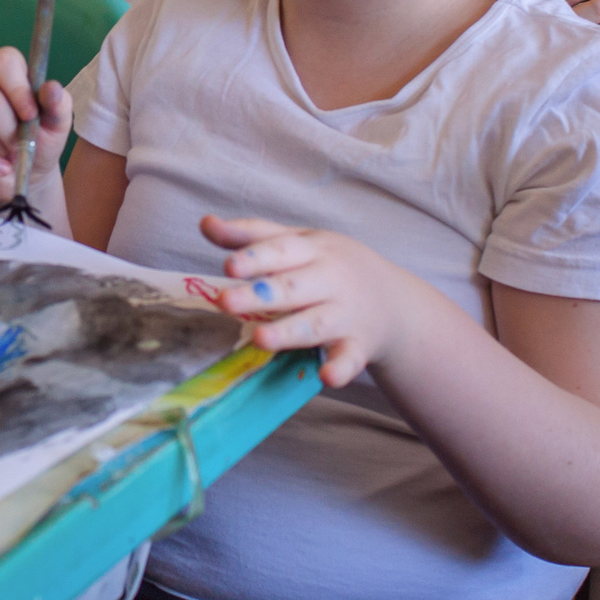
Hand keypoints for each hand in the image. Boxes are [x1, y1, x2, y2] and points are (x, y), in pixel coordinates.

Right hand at [0, 47, 71, 210]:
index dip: (17, 89)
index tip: (30, 115)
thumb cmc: (39, 141)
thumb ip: (58, 105)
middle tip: (19, 141)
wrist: (21, 177)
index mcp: (4, 71)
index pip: (3, 61)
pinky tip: (0, 166)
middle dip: (9, 129)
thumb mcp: (56, 125)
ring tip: (7, 152)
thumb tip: (51, 88)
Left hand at [196, 216, 446, 388]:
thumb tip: (205, 223)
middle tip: (224, 302)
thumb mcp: (298, 242)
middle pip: (294, 287)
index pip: (282, 250)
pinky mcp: (358, 345)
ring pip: (316, 324)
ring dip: (289, 332)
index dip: (254, 257)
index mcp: (312, 250)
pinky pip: (351, 358)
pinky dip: (341, 368)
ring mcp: (345, 314)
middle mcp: (329, 280)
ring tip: (260, 339)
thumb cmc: (330, 267)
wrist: (394, 299)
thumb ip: (252, 236)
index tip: (228, 266)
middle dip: (260, 294)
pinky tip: (326, 377)